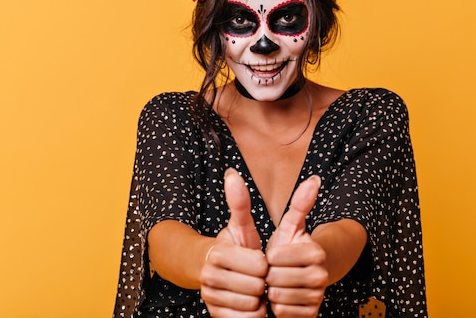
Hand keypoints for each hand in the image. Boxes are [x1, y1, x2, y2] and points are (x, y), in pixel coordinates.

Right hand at [200, 169, 267, 317]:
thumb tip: (232, 173)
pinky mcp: (215, 315)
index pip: (259, 265)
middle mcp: (209, 276)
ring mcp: (210, 298)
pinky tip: (250, 302)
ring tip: (254, 288)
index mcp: (218, 253)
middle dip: (263, 282)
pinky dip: (253, 314)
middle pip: (256, 287)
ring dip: (260, 299)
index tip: (261, 259)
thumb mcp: (241, 225)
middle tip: (259, 276)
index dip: (266, 263)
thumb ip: (240, 202)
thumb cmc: (234, 247)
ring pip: (252, 306)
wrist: (213, 272)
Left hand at [265, 175, 327, 317]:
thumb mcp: (289, 225)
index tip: (272, 254)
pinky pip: (283, 314)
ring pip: (278, 298)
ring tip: (276, 283)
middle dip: (267, 275)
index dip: (267, 256)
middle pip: (275, 279)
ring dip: (270, 291)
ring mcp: (317, 297)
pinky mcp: (311, 314)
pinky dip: (276, 307)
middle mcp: (321, 275)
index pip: (274, 257)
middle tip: (272, 270)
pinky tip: (280, 298)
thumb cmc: (288, 248)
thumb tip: (314, 178)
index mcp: (315, 251)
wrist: (295, 276)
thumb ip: (299, 203)